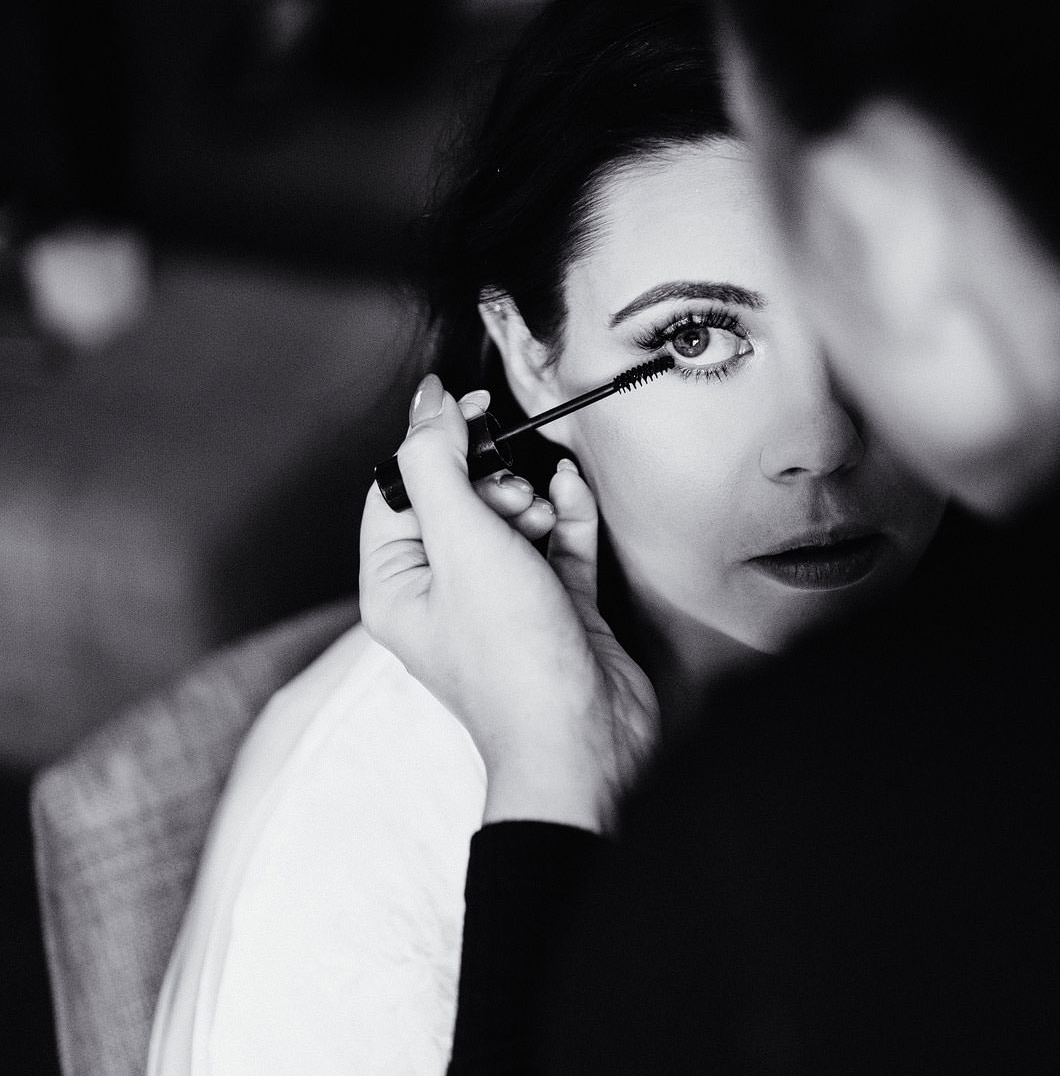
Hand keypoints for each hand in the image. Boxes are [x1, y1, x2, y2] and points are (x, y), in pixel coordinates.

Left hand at [359, 375, 657, 831]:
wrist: (584, 737)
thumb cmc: (513, 660)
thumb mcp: (463, 544)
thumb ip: (438, 464)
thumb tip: (428, 401)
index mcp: (397, 584)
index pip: (399, 487)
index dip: (434, 442)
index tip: (475, 406)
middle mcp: (445, 590)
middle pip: (460, 495)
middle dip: (493, 479)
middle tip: (511, 500)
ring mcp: (504, 597)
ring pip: (513, 514)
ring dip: (534, 498)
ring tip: (543, 519)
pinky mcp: (558, 603)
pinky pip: (559, 538)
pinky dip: (567, 513)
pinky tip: (574, 497)